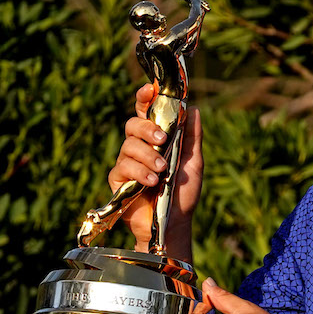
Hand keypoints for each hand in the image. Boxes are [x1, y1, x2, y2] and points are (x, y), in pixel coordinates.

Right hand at [109, 83, 202, 255]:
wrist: (174, 224)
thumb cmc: (184, 194)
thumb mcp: (194, 163)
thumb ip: (192, 137)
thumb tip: (193, 109)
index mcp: (156, 139)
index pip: (145, 112)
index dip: (144, 98)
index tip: (150, 89)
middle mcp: (139, 148)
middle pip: (132, 124)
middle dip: (147, 128)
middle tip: (162, 139)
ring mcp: (127, 163)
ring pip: (128, 145)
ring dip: (148, 156)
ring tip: (162, 171)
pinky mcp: (118, 182)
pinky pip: (122, 167)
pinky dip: (139, 172)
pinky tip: (152, 182)